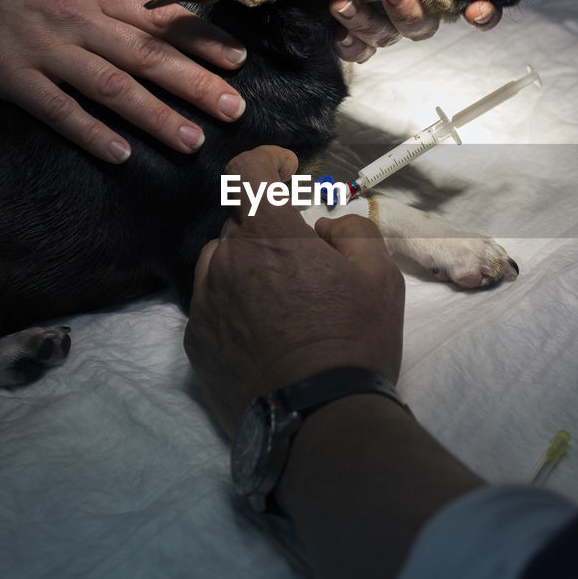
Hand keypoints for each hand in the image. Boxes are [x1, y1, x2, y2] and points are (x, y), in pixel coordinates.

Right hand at [0, 0, 248, 163]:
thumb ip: (117, 12)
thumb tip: (173, 31)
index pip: (160, 17)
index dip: (201, 39)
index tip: (238, 63)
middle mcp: (77, 20)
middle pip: (145, 53)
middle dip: (194, 82)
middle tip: (233, 110)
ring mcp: (45, 49)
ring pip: (110, 84)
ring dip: (154, 114)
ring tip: (191, 141)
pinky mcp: (12, 77)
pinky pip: (58, 109)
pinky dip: (90, 132)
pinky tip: (120, 155)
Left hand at [184, 146, 404, 436]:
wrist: (317, 419)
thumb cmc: (354, 342)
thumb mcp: (381, 275)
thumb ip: (353, 231)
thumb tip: (325, 226)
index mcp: (270, 236)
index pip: (247, 171)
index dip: (266, 159)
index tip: (286, 167)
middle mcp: (227, 261)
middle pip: (239, 222)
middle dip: (270, 229)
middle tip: (305, 259)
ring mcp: (206, 302)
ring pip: (221, 262)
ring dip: (247, 265)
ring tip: (282, 299)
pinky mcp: (196, 341)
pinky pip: (212, 304)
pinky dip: (234, 304)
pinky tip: (265, 332)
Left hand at [331, 0, 521, 61]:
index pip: (474, 8)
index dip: (482, 14)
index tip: (478, 7)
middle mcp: (415, 6)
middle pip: (425, 26)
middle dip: (412, 11)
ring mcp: (383, 20)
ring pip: (386, 37)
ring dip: (369, 22)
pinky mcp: (351, 29)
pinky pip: (355, 49)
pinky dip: (347, 37)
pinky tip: (336, 14)